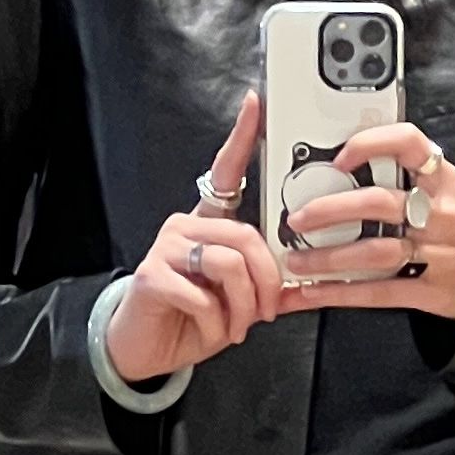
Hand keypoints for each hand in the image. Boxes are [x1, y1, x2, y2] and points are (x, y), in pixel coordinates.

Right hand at [99, 94, 286, 386]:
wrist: (144, 350)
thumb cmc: (190, 320)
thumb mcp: (239, 304)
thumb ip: (270, 289)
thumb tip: (309, 284)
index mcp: (208, 225)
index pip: (227, 172)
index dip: (242, 137)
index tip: (256, 104)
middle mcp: (185, 226)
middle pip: (246, 235)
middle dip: (267, 280)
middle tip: (268, 310)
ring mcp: (166, 247)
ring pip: (229, 262)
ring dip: (244, 306)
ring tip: (238, 325)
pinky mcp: (152, 274)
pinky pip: (204, 294)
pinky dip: (217, 321)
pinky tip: (211, 330)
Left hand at [268, 119, 454, 322]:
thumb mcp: (444, 187)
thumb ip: (403, 173)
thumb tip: (339, 163)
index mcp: (443, 179)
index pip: (409, 145)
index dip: (371, 145)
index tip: (339, 157)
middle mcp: (442, 214)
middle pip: (380, 204)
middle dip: (331, 210)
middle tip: (297, 218)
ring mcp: (440, 254)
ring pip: (376, 253)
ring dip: (328, 259)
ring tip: (296, 260)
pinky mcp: (434, 291)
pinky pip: (382, 293)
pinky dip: (341, 293)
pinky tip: (313, 293)